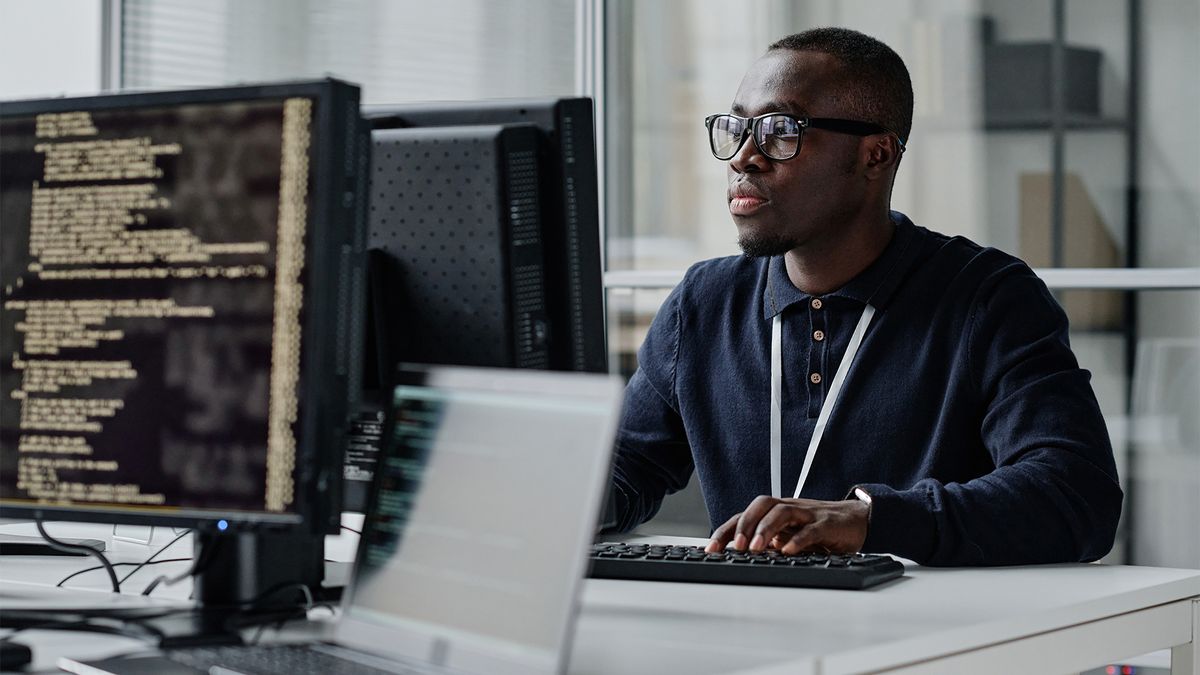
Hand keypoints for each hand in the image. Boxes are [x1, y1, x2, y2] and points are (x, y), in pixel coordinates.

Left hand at [705, 495, 869, 554]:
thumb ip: (769, 544)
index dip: (726, 530)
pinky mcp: (827, 524)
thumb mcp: (790, 537)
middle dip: (744, 525)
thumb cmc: (819, 529)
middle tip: (734, 548)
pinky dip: (798, 540)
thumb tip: (741, 560)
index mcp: (776, 513)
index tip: (710, 550)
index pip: (745, 516)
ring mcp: (808, 514)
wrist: (857, 519)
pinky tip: (788, 551)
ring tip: (756, 548)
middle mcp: (790, 509)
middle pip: (761, 506)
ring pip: (782, 512)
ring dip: (766, 529)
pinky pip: (811, 529)